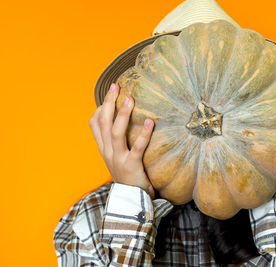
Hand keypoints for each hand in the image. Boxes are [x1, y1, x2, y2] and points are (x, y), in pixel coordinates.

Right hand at [88, 83, 155, 198]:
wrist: (130, 200)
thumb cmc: (127, 176)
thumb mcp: (116, 158)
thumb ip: (116, 142)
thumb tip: (122, 121)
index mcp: (103, 149)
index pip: (94, 125)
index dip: (100, 108)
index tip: (110, 94)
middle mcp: (107, 152)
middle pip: (103, 123)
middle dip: (109, 103)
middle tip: (116, 87)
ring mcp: (118, 159)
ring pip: (116, 133)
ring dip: (123, 114)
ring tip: (131, 99)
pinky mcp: (131, 166)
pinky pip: (136, 148)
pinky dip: (143, 134)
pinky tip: (150, 123)